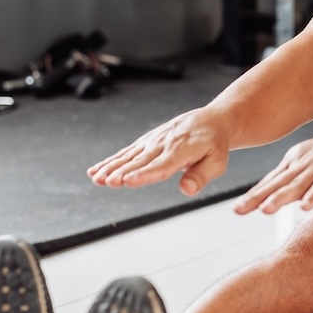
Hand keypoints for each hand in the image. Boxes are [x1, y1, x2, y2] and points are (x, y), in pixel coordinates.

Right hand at [88, 106, 229, 195]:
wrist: (210, 121)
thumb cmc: (214, 144)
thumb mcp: (217, 161)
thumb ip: (201, 175)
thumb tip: (187, 190)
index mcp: (182, 150)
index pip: (161, 165)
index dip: (144, 174)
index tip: (128, 181)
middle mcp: (163, 144)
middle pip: (140, 161)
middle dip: (122, 171)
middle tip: (107, 182)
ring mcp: (152, 142)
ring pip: (129, 156)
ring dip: (111, 167)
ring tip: (96, 178)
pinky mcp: (146, 142)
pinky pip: (126, 152)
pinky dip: (110, 161)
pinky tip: (95, 171)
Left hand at [235, 119, 312, 213]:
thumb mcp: (312, 162)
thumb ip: (297, 179)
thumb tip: (282, 198)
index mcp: (296, 160)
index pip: (272, 181)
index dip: (254, 195)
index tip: (238, 209)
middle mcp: (304, 162)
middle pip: (278, 183)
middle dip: (257, 197)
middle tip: (238, 211)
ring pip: (298, 184)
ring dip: (281, 197)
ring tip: (265, 211)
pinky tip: (306, 207)